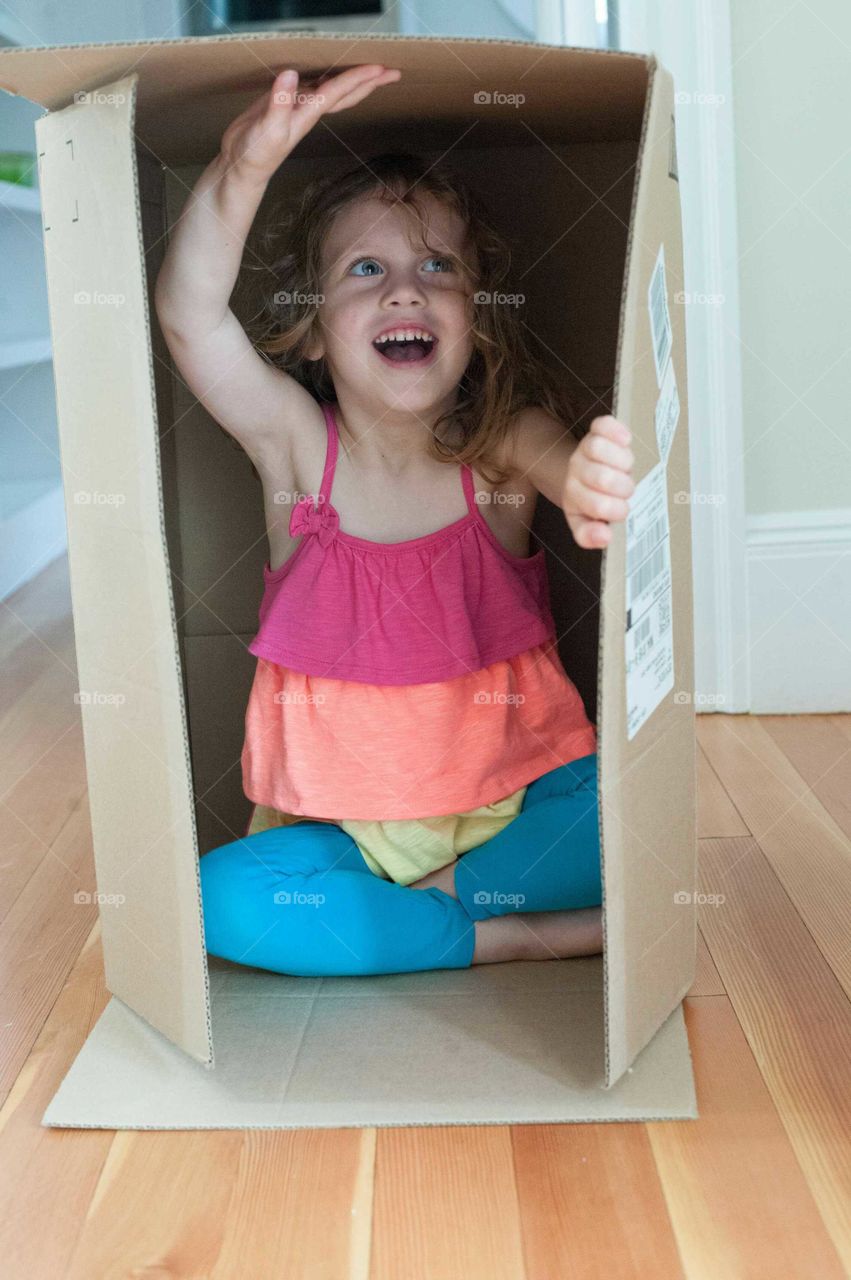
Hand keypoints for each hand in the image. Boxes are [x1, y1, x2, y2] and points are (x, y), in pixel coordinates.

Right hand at [218, 63, 401, 184]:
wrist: (243, 167)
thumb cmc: (256, 154)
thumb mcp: (267, 129)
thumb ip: (279, 102)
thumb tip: (291, 75)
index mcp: (308, 114)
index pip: (338, 91)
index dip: (358, 78)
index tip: (380, 70)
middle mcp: (310, 110)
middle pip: (347, 93)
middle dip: (370, 83)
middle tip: (393, 73)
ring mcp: (300, 107)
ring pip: (335, 91)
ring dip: (354, 81)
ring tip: (373, 73)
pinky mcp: (288, 105)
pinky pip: (316, 90)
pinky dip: (329, 81)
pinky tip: (332, 75)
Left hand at [562, 415, 634, 549]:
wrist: (578, 472)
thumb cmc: (588, 500)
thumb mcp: (583, 522)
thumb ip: (590, 535)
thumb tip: (604, 537)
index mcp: (574, 495)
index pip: (598, 505)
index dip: (617, 509)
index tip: (622, 509)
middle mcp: (576, 470)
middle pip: (603, 477)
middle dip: (623, 488)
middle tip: (625, 490)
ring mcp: (585, 448)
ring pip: (599, 449)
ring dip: (623, 462)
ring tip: (626, 470)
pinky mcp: (596, 430)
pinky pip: (603, 425)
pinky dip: (617, 431)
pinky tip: (625, 441)